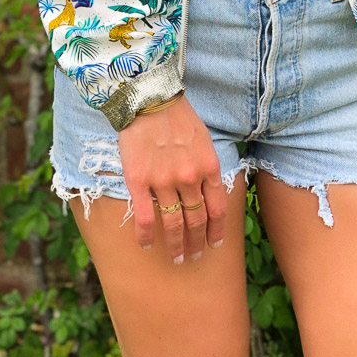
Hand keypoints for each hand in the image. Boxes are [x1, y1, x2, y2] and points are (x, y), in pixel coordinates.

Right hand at [118, 94, 226, 264]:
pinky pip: (145, 217)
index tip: (214, 243)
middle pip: (197, 220)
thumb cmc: (177, 113)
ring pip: (174, 224)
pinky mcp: (140, 181)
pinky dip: (146, 236)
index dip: (216, 230)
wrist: (148, 96)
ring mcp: (164, 182)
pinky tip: (146, 245)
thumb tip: (207, 188)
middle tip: (195, 257)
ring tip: (178, 259)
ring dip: (177, 246)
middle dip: (197, 242)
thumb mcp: (203, 138)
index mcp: (208, 166)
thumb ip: (206, 165)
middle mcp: (189, 178)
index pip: (217, 209)